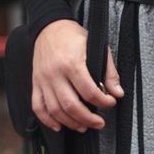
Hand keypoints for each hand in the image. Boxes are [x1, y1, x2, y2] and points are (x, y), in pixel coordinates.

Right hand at [32, 19, 123, 133]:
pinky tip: (59, 126)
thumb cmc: (73, 36)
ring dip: (71, 123)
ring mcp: (43, 80)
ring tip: (84, 126)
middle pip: (71, 105)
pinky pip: (38, 107)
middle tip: (99, 123)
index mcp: (72, 63)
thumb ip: (109, 71)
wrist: (49, 27)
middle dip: (88, 119)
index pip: (89, 91)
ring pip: (55, 110)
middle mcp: (55, 73)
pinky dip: (47, 120)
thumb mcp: (97, 47)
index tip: (110, 103)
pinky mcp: (35, 83)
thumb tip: (117, 92)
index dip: (103, 101)